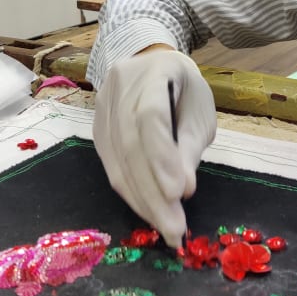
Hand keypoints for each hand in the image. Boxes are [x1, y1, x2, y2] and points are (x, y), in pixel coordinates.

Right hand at [93, 49, 216, 246]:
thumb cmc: (185, 90)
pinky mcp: (96, 128)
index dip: (161, 156)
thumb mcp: (199, 112)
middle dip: (152, 192)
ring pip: (116, 160)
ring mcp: (102, 107)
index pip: (150, 115)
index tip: (179, 194)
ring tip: (164, 227)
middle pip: (131, 145)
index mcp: (153, 71)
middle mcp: (119, 86)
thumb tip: (182, 191)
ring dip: (141, 199)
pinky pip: (110, 165)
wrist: (154, 66)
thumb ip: (189, 147)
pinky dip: (130, 192)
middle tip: (174, 229)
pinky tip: (147, 211)